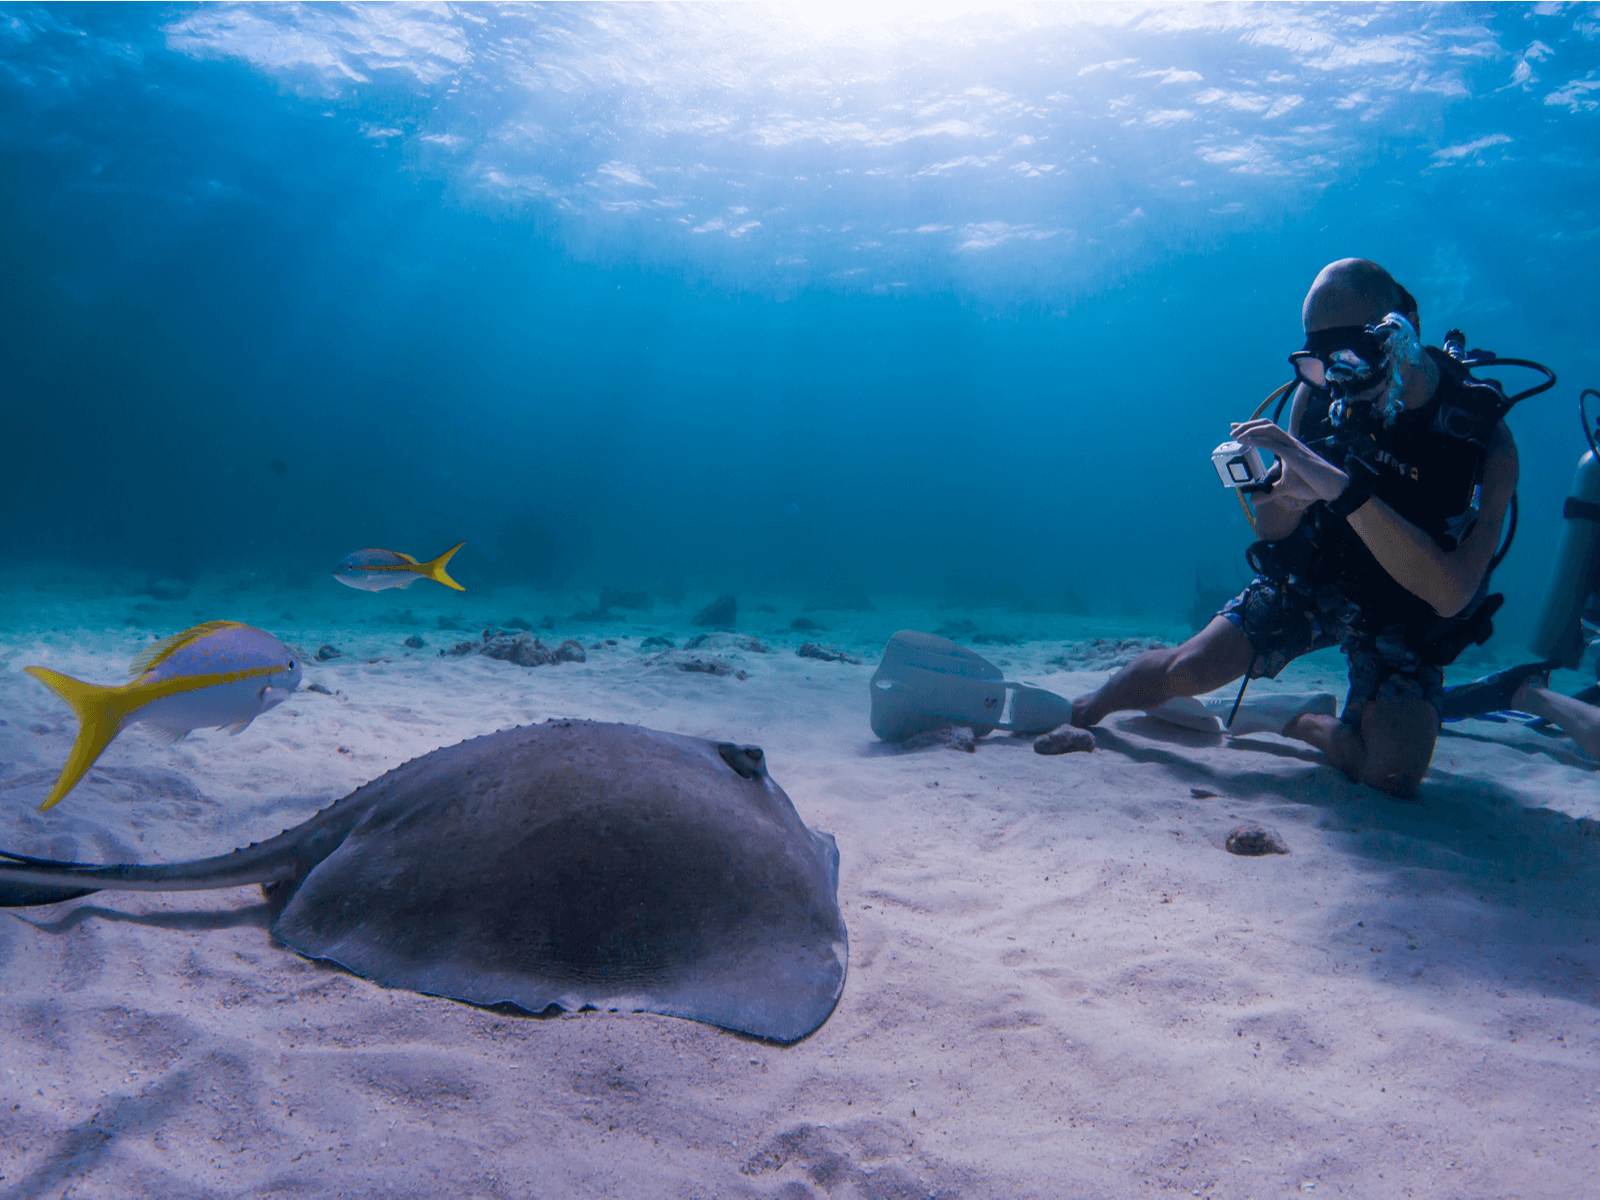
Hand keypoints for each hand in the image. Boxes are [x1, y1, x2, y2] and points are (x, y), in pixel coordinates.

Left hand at [1231, 418, 1348, 503]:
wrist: (1331, 485)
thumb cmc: (1312, 484)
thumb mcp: (1285, 488)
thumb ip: (1269, 493)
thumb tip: (1253, 500)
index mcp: (1287, 446)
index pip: (1267, 430)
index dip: (1250, 426)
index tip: (1235, 426)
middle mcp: (1289, 442)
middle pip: (1267, 424)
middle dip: (1248, 425)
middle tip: (1232, 430)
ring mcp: (1292, 447)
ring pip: (1269, 429)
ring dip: (1251, 430)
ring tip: (1236, 435)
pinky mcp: (1294, 455)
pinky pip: (1275, 444)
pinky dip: (1260, 441)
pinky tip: (1248, 441)